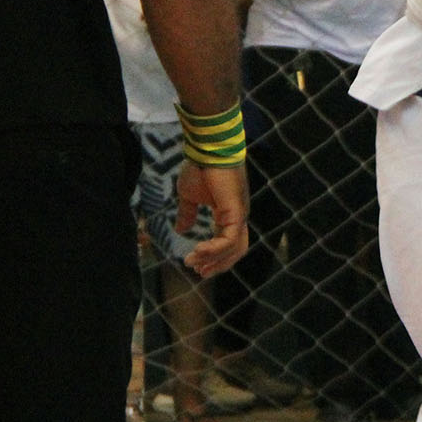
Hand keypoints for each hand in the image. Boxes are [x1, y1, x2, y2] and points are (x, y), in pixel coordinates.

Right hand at [175, 161, 249, 277]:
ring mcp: (240, 214)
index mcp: (230, 214)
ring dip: (215, 260)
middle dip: (217, 264)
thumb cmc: (200, 168)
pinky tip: (198, 251)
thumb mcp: (188, 196)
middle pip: (236, 250)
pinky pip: (229, 239)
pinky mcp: (236, 212)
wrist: (207, 149)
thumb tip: (181, 230)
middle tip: (198, 272)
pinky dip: (215, 249)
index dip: (214, 257)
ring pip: (234, 248)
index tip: (194, 265)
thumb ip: (187, 214)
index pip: (228, 242)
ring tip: (194, 264)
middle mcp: (238, 217)